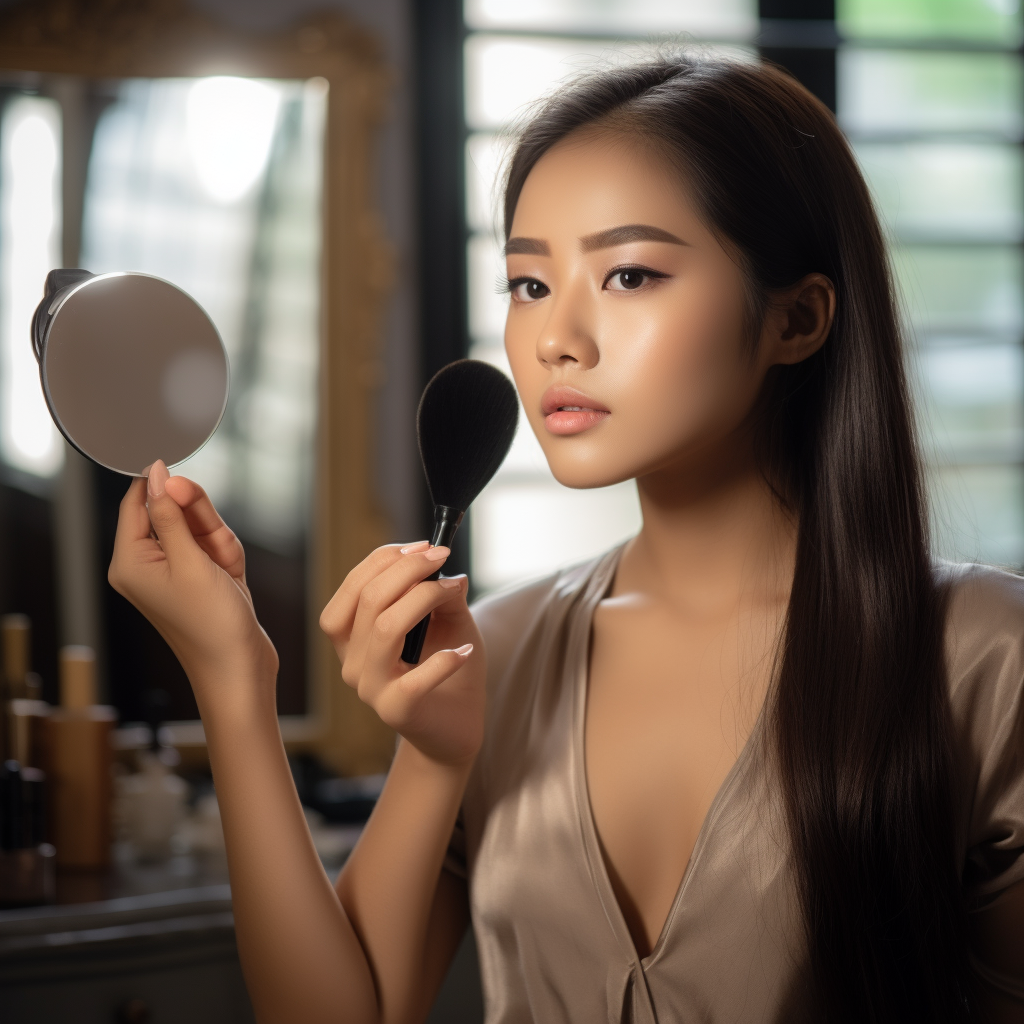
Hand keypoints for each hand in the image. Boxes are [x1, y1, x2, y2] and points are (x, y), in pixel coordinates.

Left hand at [107, 460, 278, 720]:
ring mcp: (176, 570)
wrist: (239, 669)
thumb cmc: (211, 626)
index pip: (135, 505)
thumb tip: (158, 476)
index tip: (185, 479)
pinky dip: (227, 553)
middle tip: (212, 544)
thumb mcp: (191, 562)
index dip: (160, 485)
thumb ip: (172, 514)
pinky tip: (230, 576)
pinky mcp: (199, 576)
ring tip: (223, 570)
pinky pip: (213, 545)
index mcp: (130, 563)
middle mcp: (148, 564)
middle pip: (171, 513)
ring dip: (219, 540)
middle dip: (201, 521)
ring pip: (198, 527)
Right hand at [319, 543, 485, 767]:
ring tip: (453, 591)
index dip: (383, 560)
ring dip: (423, 600)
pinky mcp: (396, 711)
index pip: (352, 588)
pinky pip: (415, 680)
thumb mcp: (449, 621)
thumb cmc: (447, 667)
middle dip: (407, 569)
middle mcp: (353, 662)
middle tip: (441, 557)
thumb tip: (448, 569)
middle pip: (368, 601)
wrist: (456, 727)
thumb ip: (444, 596)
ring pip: (385, 629)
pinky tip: (465, 651)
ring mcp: (371, 689)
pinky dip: (444, 660)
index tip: (422, 546)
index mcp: (354, 637)